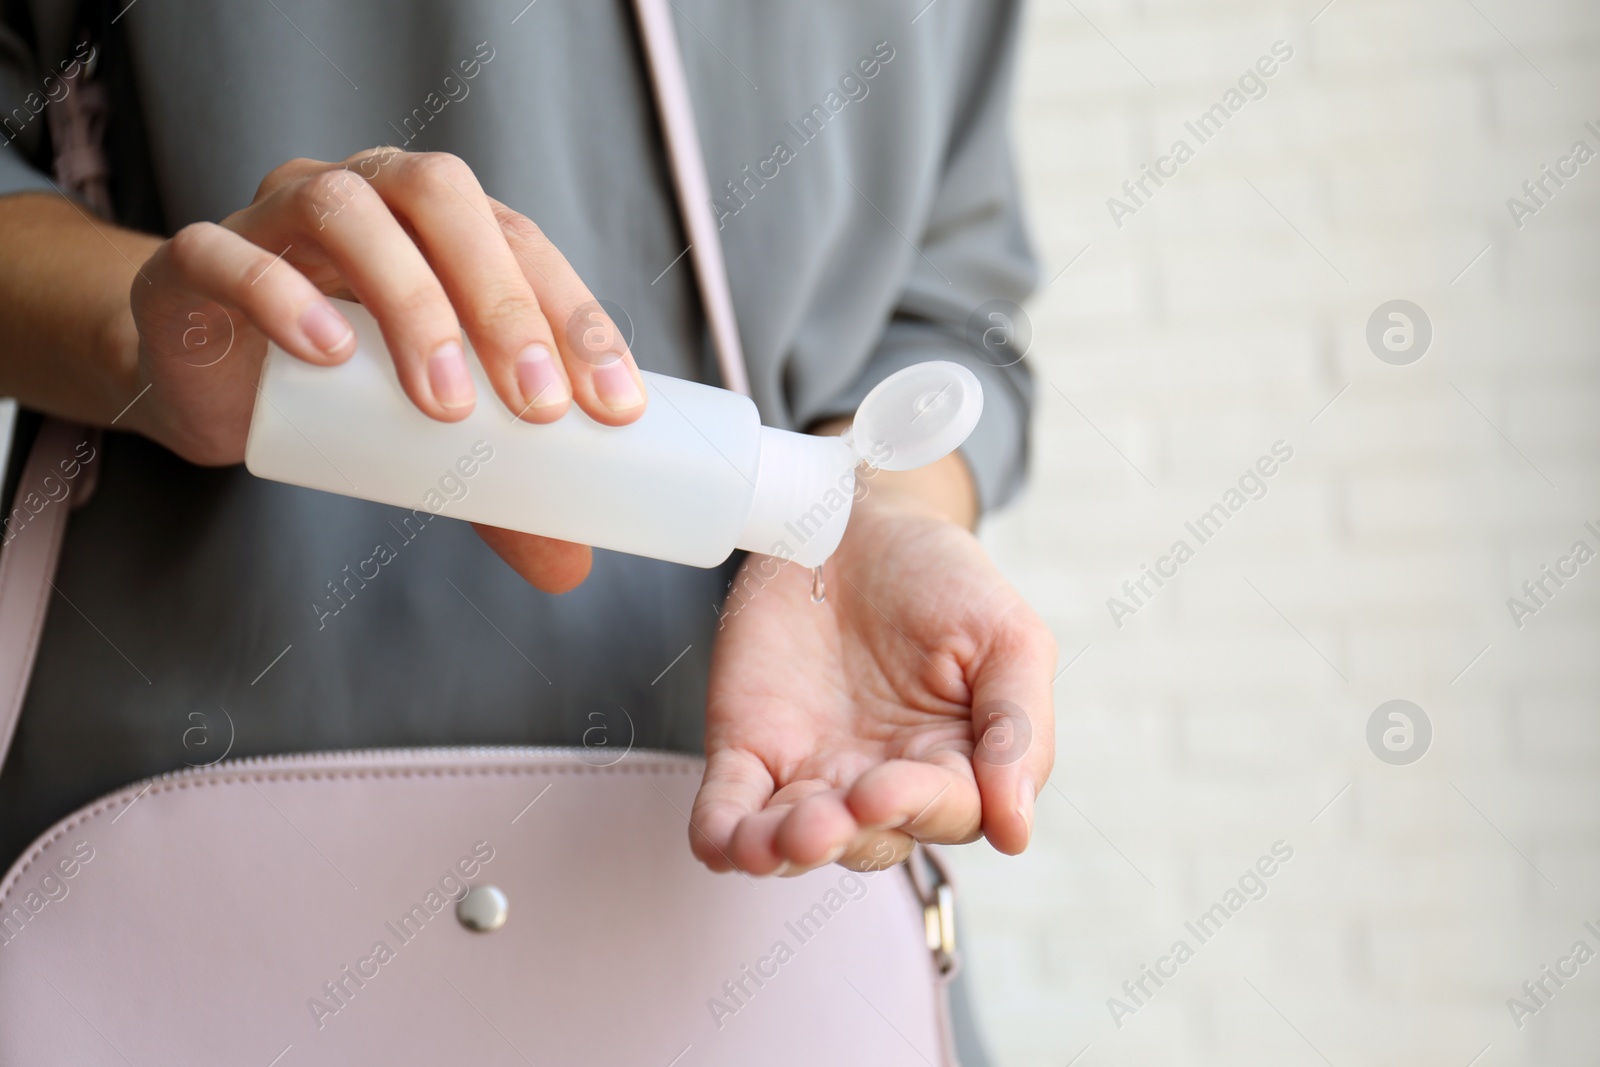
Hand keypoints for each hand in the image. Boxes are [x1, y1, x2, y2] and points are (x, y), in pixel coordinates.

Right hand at [124, 148, 647, 590]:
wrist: (205, 376)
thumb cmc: (338, 383)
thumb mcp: (430, 430)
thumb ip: (498, 488)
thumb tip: (571, 567)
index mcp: (441, 218)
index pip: (524, 243)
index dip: (575, 315)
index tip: (615, 407)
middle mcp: (368, 193)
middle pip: (443, 201)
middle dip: (504, 302)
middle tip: (539, 406)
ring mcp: (273, 213)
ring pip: (344, 210)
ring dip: (409, 299)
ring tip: (445, 403)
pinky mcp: (196, 260)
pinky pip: (226, 252)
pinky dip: (278, 293)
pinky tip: (326, 351)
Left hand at [689, 456, 1056, 874]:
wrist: (855, 519)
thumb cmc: (942, 579)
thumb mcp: (1007, 637)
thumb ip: (1019, 729)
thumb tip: (1017, 830)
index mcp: (952, 765)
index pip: (946, 813)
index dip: (917, 809)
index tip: (887, 787)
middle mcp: (879, 784)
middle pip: (867, 840)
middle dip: (844, 835)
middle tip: (823, 818)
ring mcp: (810, 772)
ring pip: (792, 840)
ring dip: (778, 850)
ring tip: (770, 841)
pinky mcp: (749, 748)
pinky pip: (729, 808)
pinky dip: (721, 834)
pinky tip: (719, 844)